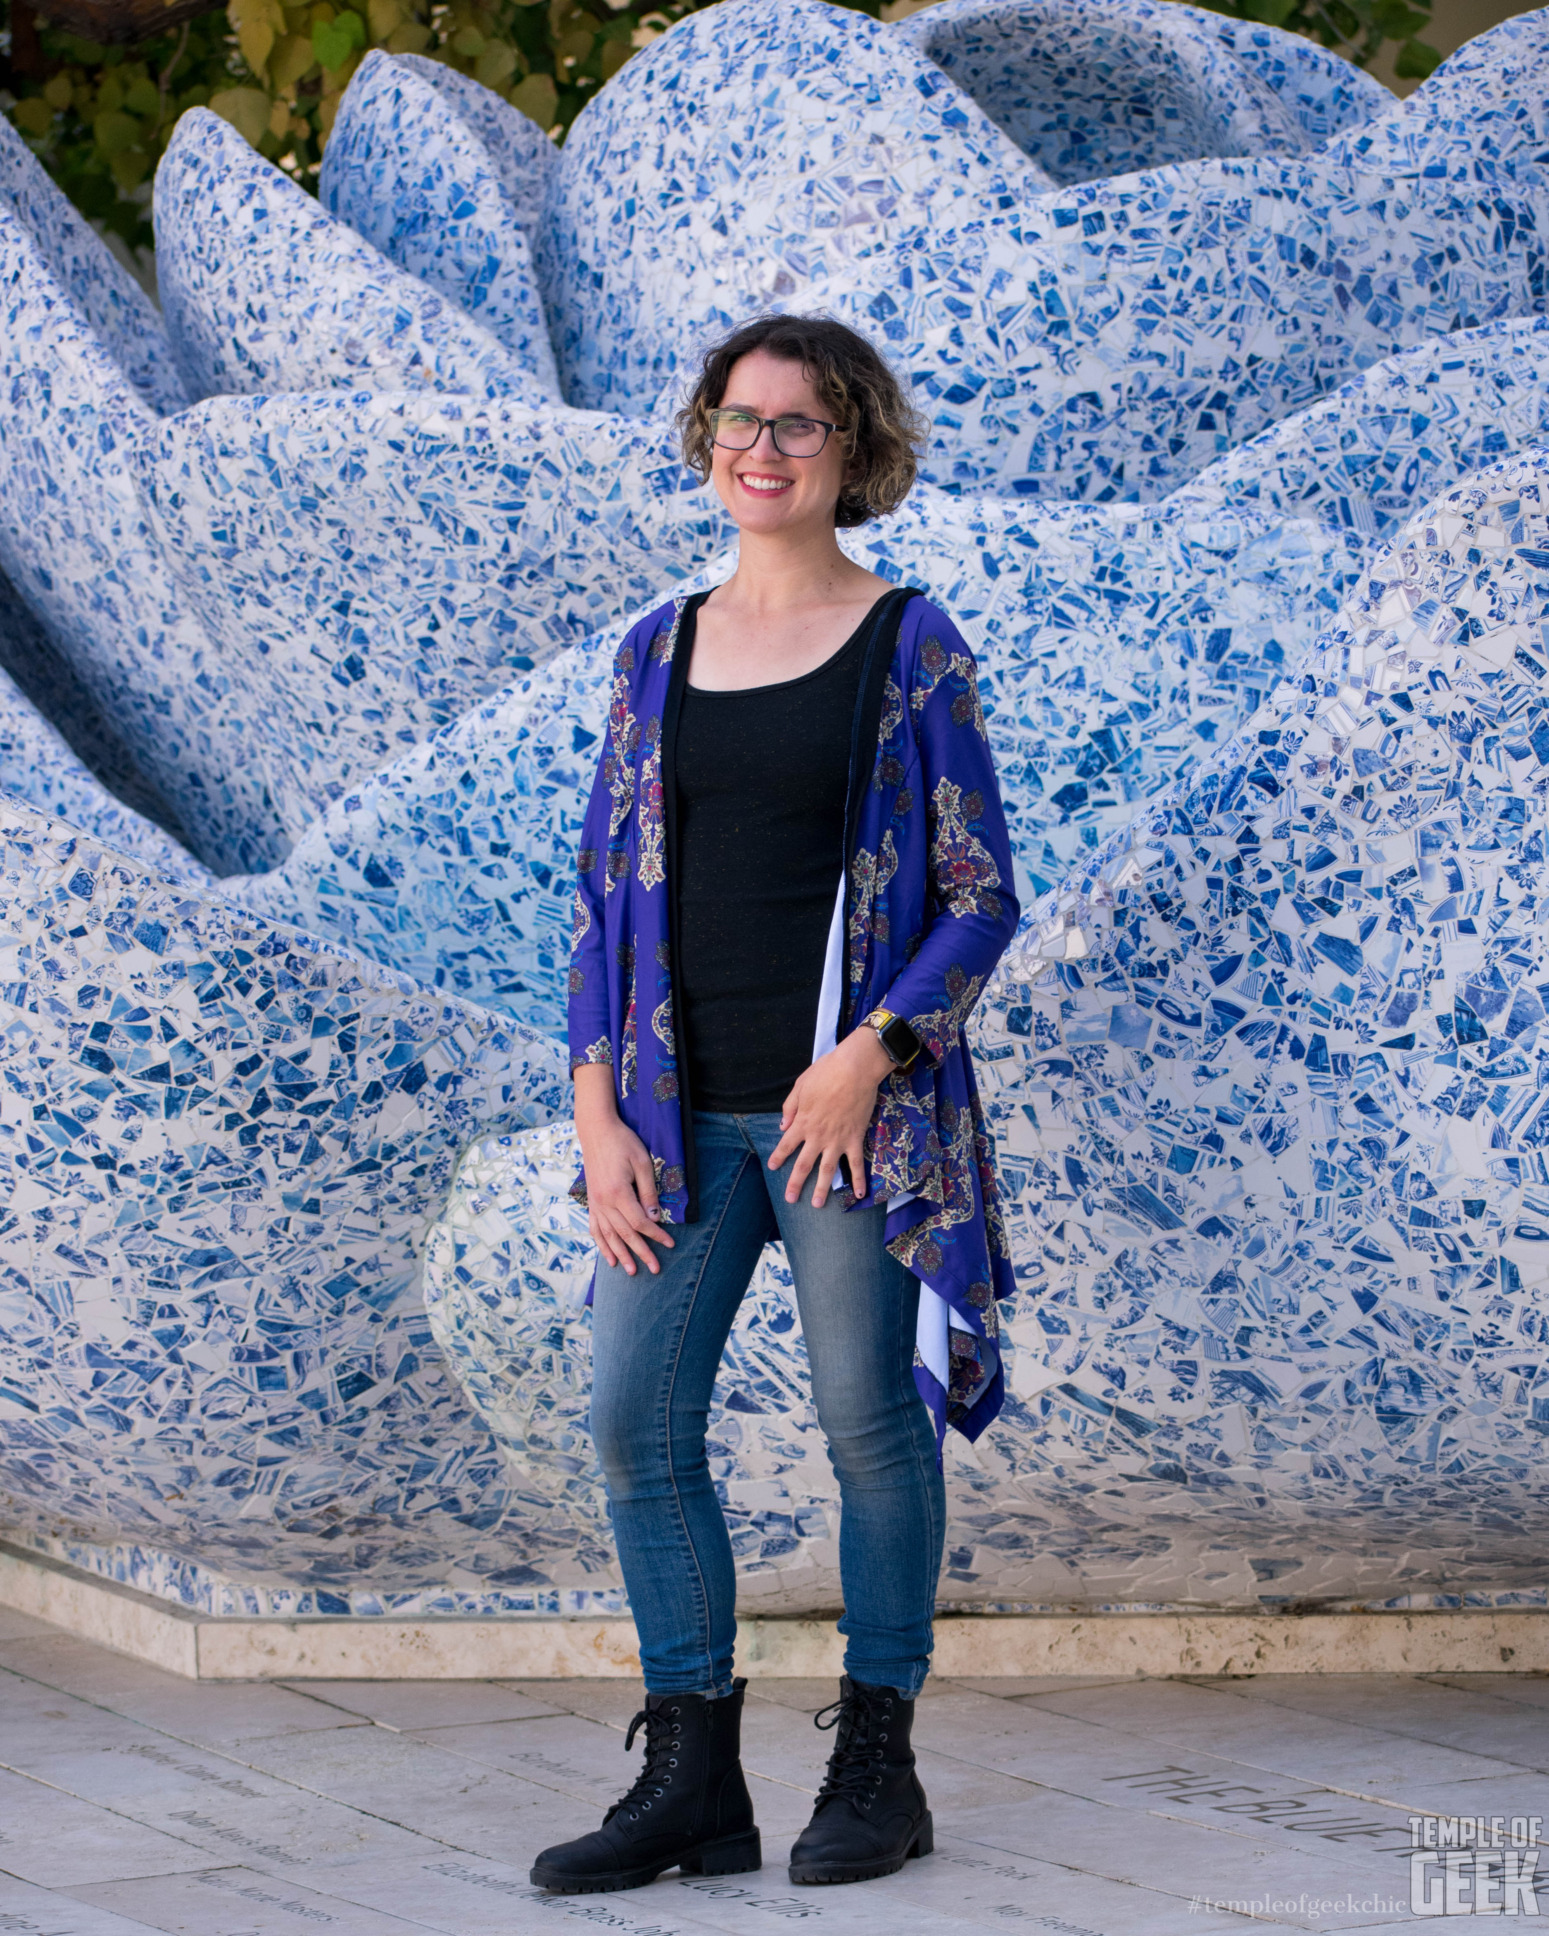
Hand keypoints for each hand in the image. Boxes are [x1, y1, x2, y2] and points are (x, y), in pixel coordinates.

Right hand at [573, 1064, 674, 1275]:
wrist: (596, 1131)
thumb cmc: (623, 1143)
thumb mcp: (642, 1163)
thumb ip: (648, 1192)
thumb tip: (654, 1218)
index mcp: (618, 1193)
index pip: (640, 1222)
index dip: (656, 1236)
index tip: (670, 1244)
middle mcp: (604, 1202)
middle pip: (625, 1234)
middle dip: (641, 1253)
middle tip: (655, 1269)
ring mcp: (595, 1203)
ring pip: (608, 1236)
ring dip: (620, 1255)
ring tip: (630, 1271)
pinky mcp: (591, 1201)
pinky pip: (595, 1228)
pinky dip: (601, 1245)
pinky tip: (607, 1258)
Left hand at [769, 1025, 893, 1207]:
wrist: (854, 1070)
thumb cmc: (826, 1072)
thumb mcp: (800, 1085)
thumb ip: (790, 1107)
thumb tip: (782, 1126)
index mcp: (802, 1122)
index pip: (786, 1145)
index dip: (778, 1157)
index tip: (772, 1167)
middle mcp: (817, 1136)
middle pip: (803, 1165)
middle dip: (795, 1183)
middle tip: (790, 1199)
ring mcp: (837, 1141)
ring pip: (828, 1170)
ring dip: (822, 1189)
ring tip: (818, 1205)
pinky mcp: (855, 1139)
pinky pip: (857, 1164)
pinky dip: (859, 1180)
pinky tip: (860, 1194)